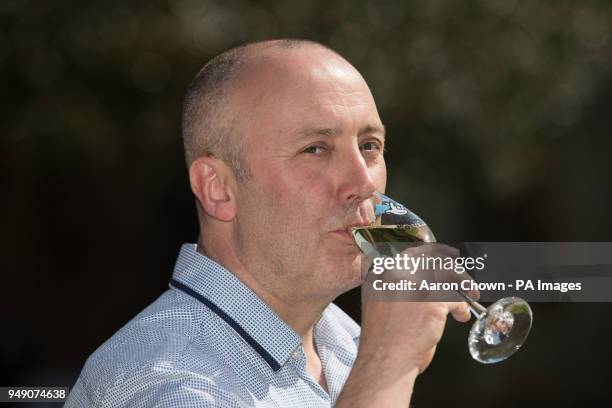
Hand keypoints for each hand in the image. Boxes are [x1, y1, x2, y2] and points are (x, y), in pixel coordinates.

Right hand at [337, 244, 471, 406]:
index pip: (413, 252)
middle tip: (463, 279)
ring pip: (449, 275)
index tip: (446, 257)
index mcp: (381, 272)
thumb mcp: (379, 301)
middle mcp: (397, 273)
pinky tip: (460, 315)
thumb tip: (421, 277)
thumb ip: (394, 284)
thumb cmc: (383, 338)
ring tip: (469, 295)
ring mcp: (414, 285)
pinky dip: (462, 307)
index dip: (434, 254)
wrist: (384, 359)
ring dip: (464, 285)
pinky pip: (456, 297)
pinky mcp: (432, 300)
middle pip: (434, 259)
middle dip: (453, 269)